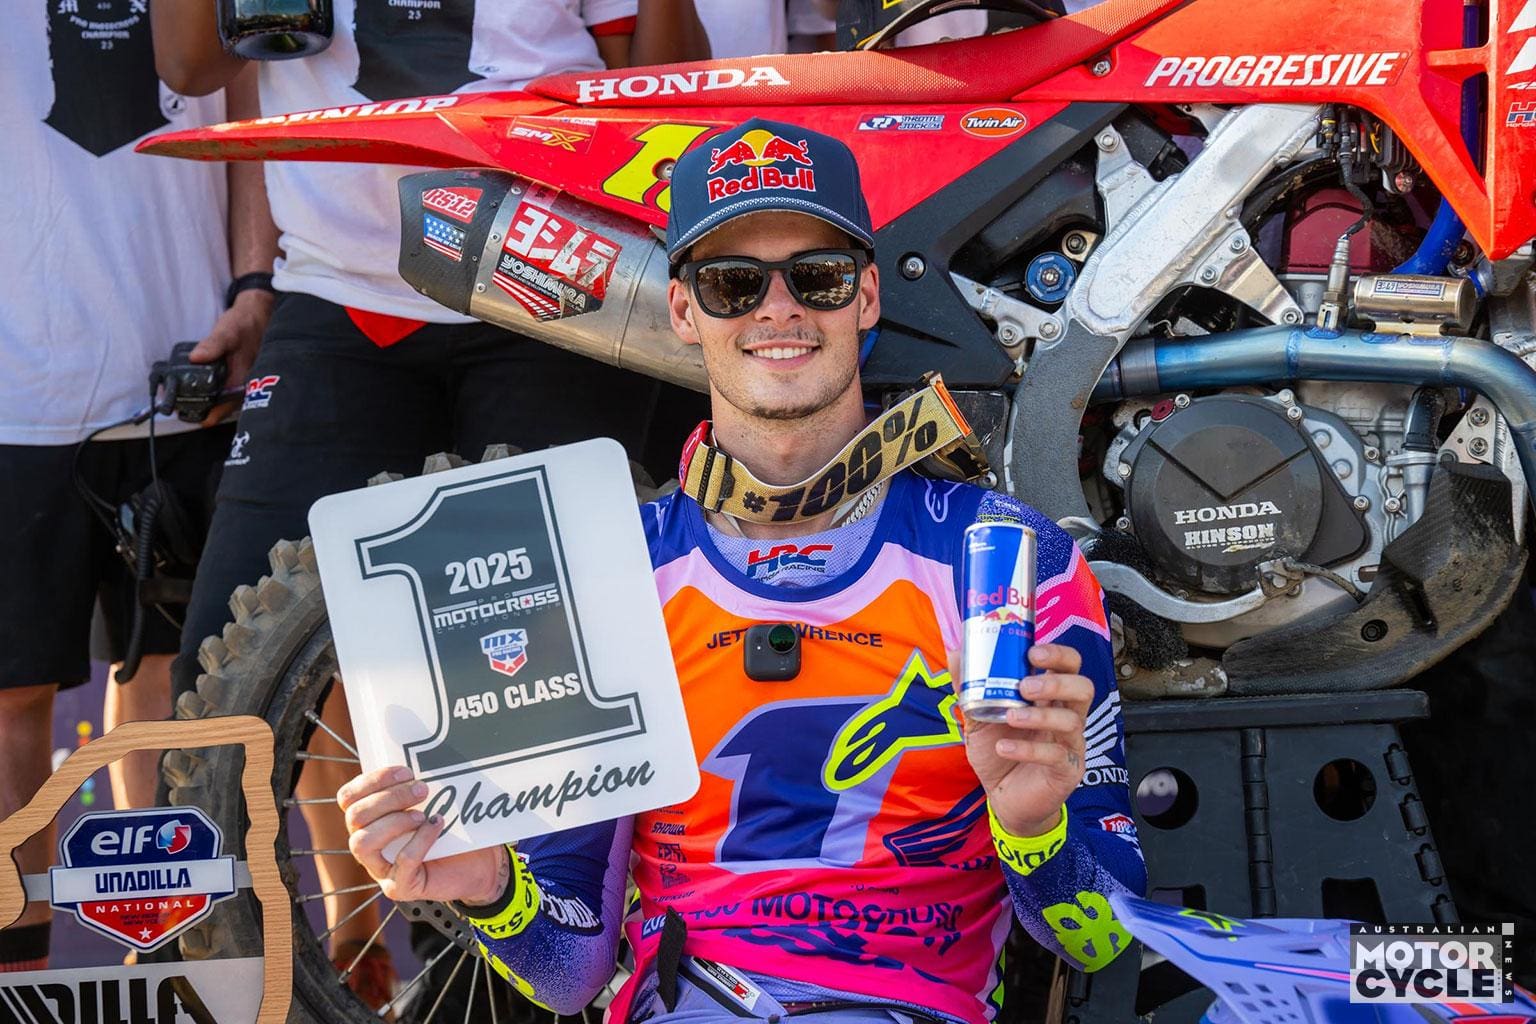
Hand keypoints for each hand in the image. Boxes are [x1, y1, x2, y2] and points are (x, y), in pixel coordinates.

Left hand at [190, 289, 271, 423]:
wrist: (258, 315)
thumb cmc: (246, 324)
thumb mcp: (228, 332)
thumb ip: (213, 345)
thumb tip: (196, 358)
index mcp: (243, 382)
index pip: (222, 411)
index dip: (203, 416)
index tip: (182, 413)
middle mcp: (243, 388)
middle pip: (218, 410)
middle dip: (198, 410)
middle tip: (176, 405)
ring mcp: (239, 384)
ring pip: (219, 402)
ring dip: (202, 402)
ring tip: (180, 397)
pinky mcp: (234, 378)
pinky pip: (220, 392)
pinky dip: (207, 392)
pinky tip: (194, 385)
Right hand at [337, 766, 507, 904]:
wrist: (479, 864)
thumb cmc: (453, 828)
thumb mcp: (434, 801)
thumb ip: (419, 784)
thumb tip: (426, 753)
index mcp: (370, 819)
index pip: (348, 797)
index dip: (371, 780)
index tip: (406, 770)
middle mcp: (367, 843)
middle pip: (355, 816)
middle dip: (388, 798)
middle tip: (421, 790)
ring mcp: (381, 869)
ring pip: (361, 843)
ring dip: (393, 822)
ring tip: (422, 815)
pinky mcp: (400, 887)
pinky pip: (401, 864)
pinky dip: (419, 841)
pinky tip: (436, 827)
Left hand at [950, 643, 1092, 837]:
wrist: (1002, 798)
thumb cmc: (998, 750)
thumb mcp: (980, 717)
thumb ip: (970, 687)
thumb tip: (956, 652)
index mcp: (1051, 697)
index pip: (1070, 665)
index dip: (1058, 654)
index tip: (1032, 652)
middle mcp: (1067, 716)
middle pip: (1083, 687)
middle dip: (1057, 682)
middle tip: (1026, 686)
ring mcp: (1070, 744)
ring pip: (1072, 721)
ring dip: (1040, 716)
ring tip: (1010, 716)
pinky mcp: (1065, 772)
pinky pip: (1056, 757)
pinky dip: (1028, 750)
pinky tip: (1004, 748)